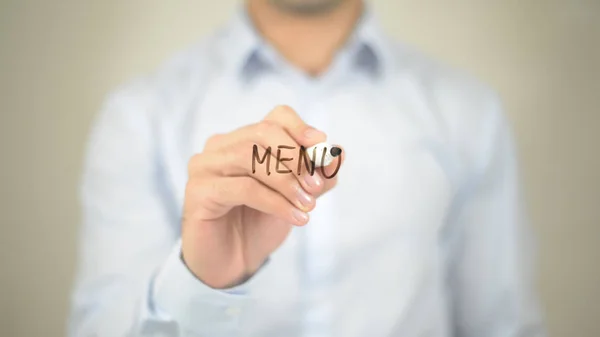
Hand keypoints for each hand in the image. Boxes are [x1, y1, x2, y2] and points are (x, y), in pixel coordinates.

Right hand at [181, 105, 343, 288]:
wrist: (233, 261)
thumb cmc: (260, 223)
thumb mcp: (296, 197)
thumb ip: (316, 176)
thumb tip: (339, 153)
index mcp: (244, 139)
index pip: (276, 118)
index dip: (300, 128)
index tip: (322, 146)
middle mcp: (221, 146)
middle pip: (263, 133)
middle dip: (295, 157)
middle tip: (316, 185)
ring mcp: (205, 166)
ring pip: (251, 158)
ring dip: (287, 182)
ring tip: (308, 206)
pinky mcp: (198, 191)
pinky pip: (243, 188)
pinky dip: (275, 203)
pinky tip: (296, 218)